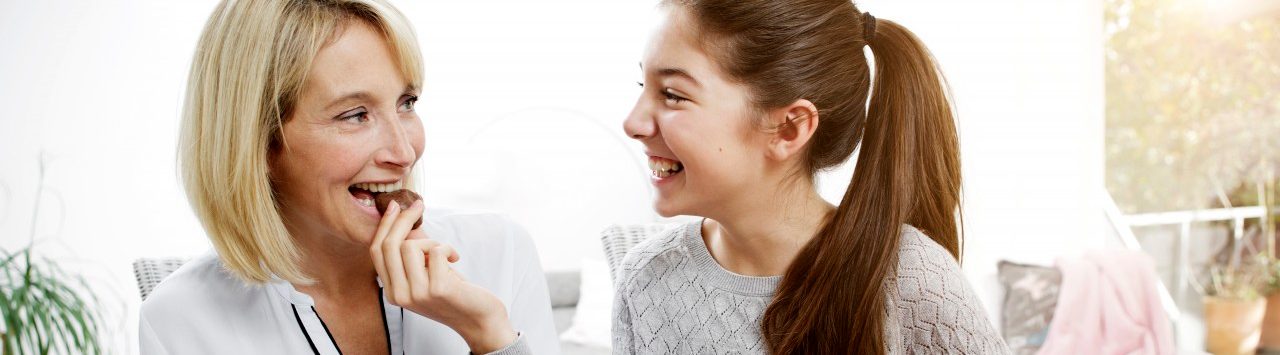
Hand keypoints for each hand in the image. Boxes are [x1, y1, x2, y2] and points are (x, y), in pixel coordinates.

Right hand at [369, 200, 516, 352]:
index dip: (384, 225)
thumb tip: (402, 217)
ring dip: (432, 242)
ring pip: (411, 246)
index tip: (395, 205)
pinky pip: (435, 250)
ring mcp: (417, 294)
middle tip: (419, 204)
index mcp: (392, 291)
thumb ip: (411, 254)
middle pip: (389, 245)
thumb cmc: (453, 291)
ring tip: (445, 254)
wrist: (478, 318)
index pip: (376, 252)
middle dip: (403, 219)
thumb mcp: (425, 273)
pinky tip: (455, 259)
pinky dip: (448, 248)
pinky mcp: (437, 289)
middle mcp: (399, 295)